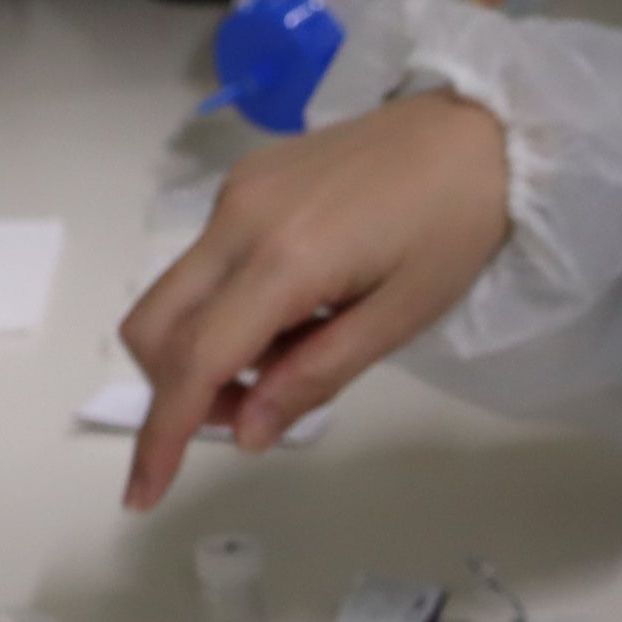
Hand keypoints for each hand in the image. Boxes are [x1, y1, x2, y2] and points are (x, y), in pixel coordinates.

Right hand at [115, 89, 512, 508]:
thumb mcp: (400, 319)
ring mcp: (237, 193)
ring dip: (207, 350)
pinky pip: (206, 262)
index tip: (144, 494)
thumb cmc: (457, 224)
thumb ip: (316, 377)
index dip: (162, 436)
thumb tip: (245, 434)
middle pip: (155, 326)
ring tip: (296, 351)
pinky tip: (298, 307)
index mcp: (284, 259)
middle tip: (252, 412)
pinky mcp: (246, 180)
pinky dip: (228, 308)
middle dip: (180, 390)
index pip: (194, 361)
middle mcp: (239, 219)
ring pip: (175, 296)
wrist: (478, 128)